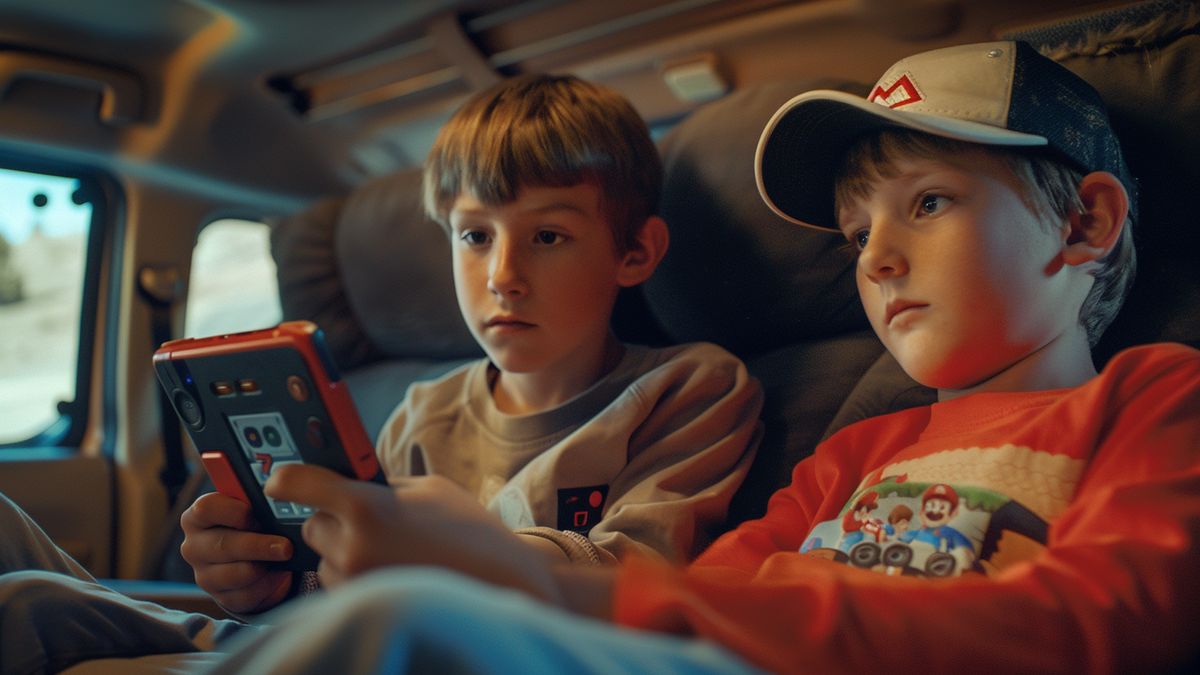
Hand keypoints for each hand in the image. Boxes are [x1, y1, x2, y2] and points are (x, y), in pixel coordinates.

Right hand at [179, 492, 293, 613]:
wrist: (252, 560)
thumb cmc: (252, 525)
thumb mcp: (251, 508)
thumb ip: (255, 501)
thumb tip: (279, 494)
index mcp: (197, 517)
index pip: (205, 508)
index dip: (234, 511)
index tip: (256, 516)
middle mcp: (193, 546)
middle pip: (224, 545)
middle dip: (258, 545)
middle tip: (285, 546)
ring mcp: (204, 575)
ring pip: (236, 573)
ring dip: (264, 565)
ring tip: (284, 556)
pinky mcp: (221, 597)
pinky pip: (246, 594)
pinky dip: (267, 584)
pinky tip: (277, 573)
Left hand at [264, 464, 559, 602]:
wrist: (500, 581)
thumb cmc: (469, 530)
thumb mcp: (427, 488)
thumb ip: (382, 484)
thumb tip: (347, 478)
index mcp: (365, 505)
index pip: (298, 484)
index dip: (285, 479)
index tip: (279, 479)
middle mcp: (351, 545)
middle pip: (311, 525)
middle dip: (332, 520)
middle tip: (367, 519)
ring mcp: (354, 581)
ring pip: (326, 557)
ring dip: (345, 551)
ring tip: (391, 549)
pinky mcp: (361, 604)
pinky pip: (342, 583)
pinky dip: (358, 575)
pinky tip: (393, 569)